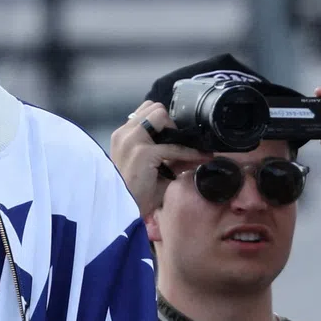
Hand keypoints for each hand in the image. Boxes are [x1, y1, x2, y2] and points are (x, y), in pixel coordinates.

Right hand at [110, 101, 213, 216]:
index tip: (177, 138)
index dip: (164, 123)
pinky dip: (188, 152)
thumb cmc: (134, 195)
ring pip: (161, 116)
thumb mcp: (155, 172)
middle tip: (179, 144)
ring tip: (184, 149)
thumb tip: (198, 153)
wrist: (122, 212)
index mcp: (122, 136)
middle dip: (171, 125)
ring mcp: (131, 140)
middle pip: (155, 108)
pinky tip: (198, 159)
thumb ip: (174, 158)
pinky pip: (173, 146)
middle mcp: (124, 133)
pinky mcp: (142, 152)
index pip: (145, 112)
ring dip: (176, 132)